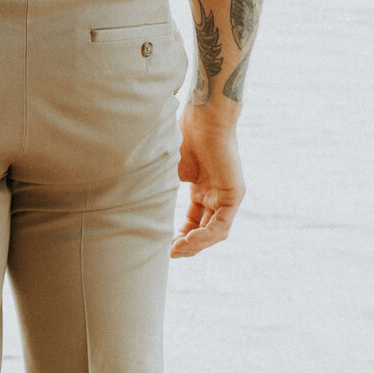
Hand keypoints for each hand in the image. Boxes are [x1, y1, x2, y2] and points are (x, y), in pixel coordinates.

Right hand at [172, 103, 244, 257]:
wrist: (202, 119)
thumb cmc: (184, 136)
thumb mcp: (168, 171)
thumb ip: (162, 191)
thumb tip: (139, 209)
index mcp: (202, 189)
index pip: (193, 222)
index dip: (179, 236)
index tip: (163, 246)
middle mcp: (216, 195)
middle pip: (204, 231)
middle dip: (187, 246)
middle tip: (170, 254)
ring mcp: (227, 196)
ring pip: (215, 233)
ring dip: (195, 245)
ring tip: (176, 250)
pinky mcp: (234, 195)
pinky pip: (222, 225)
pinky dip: (205, 235)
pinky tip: (188, 239)